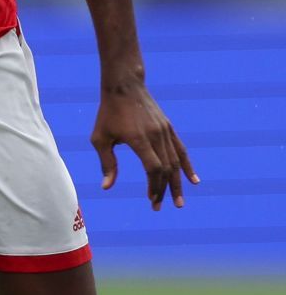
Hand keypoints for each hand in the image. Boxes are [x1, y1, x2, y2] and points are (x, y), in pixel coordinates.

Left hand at [92, 80, 197, 209]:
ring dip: (177, 183)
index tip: (150, 199)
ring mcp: (165, 132)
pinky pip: (182, 150)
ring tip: (179, 201)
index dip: (154, 185)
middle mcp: (156, 136)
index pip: (153, 168)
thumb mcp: (100, 138)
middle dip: (164, 190)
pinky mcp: (169, 128)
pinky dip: (188, 166)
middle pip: (166, 168)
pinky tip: (194, 181)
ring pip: (176, 162)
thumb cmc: (108, 114)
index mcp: (139, 139)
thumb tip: (107, 187)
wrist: (125, 87)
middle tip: (160, 207)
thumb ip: (107, 163)